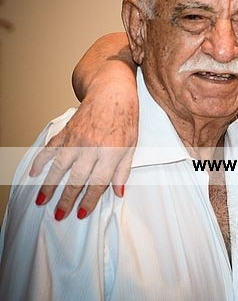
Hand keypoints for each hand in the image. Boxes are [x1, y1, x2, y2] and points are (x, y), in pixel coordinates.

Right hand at [30, 83, 137, 219]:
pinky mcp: (66, 131)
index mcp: (111, 152)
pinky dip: (40, 161)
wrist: (112, 92)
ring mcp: (76, 139)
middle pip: (76, 179)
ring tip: (41, 201)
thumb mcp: (132, 145)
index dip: (89, 201)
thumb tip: (118, 192)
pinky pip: (50, 149)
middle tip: (59, 215)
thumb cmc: (126, 118)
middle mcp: (92, 147)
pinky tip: (34, 174)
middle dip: (67, 200)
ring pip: (59, 167)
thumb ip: (123, 170)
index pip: (98, 183)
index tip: (81, 214)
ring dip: (49, 186)